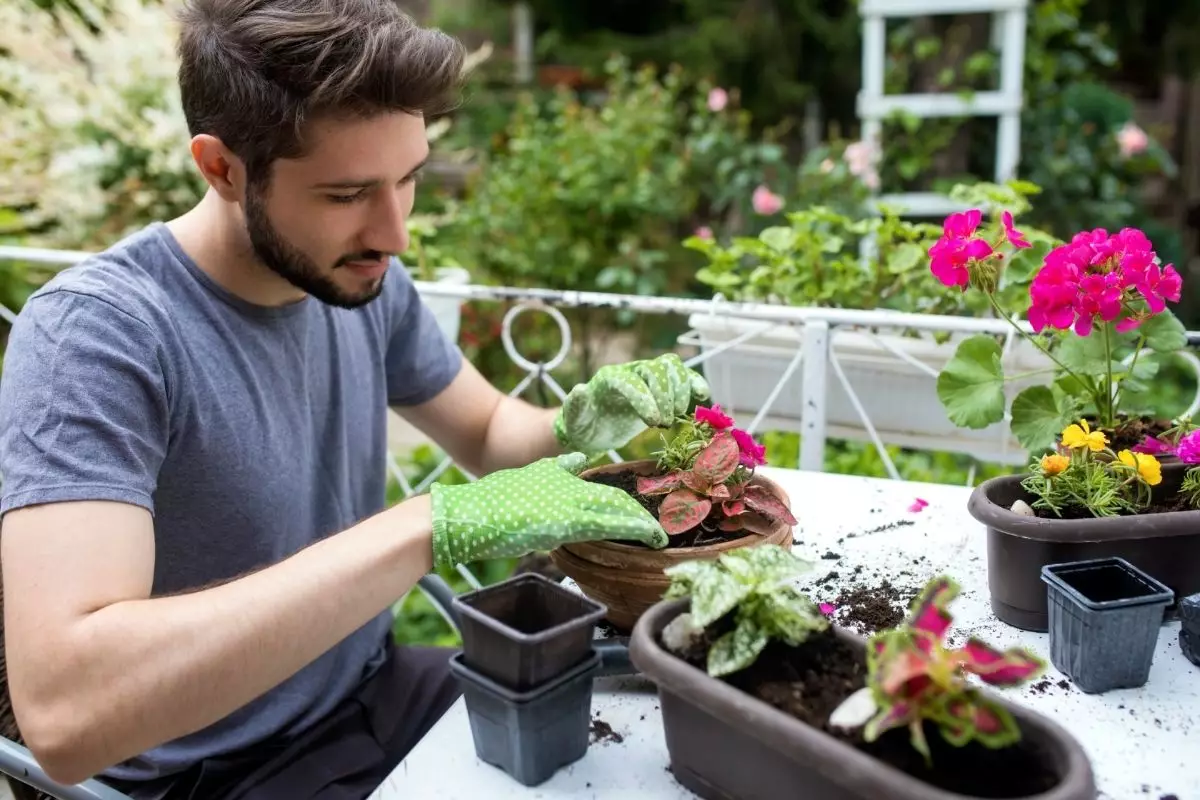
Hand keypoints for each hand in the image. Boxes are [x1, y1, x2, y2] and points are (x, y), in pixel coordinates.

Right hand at [429, 452, 667, 569]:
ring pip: (615, 508)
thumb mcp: (521, 483)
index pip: (595, 484)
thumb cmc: (486, 506)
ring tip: (659, 534)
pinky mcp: (565, 522)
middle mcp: (566, 485)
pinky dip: (632, 529)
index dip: (619, 499)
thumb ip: (548, 475)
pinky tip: (649, 536)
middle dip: (636, 511)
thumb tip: (573, 464)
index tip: (634, 510)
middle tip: (656, 526)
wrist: (466, 514)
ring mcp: (567, 503)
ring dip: (640, 522)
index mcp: (554, 475)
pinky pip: (608, 525)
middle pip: (612, 495)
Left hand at [553, 353, 709, 454]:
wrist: (592, 426)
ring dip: (680, 390)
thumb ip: (575, 406)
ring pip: (670, 368)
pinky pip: (681, 377)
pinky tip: (703, 395)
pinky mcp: (660, 388)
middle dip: (665, 396)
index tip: (653, 422)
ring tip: (677, 415)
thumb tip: (580, 389)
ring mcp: (646, 377)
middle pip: (655, 369)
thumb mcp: (574, 420)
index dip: (645, 399)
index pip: (631, 382)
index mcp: (609, 379)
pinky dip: (694, 383)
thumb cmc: (583, 424)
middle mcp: (630, 372)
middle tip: (664, 424)